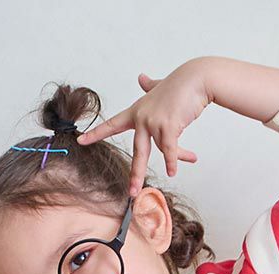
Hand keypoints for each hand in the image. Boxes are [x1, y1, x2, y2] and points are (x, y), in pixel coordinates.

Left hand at [76, 59, 211, 196]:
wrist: (197, 78)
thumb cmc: (181, 84)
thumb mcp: (160, 87)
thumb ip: (149, 86)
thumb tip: (141, 77)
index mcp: (137, 111)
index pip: (113, 124)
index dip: (96, 133)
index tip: (81, 140)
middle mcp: (142, 117)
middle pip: (137, 151)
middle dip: (136, 173)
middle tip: (132, 192)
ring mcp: (154, 122)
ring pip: (160, 151)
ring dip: (174, 159)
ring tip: (180, 167)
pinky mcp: (168, 126)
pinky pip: (169, 150)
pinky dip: (174, 160)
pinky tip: (173, 171)